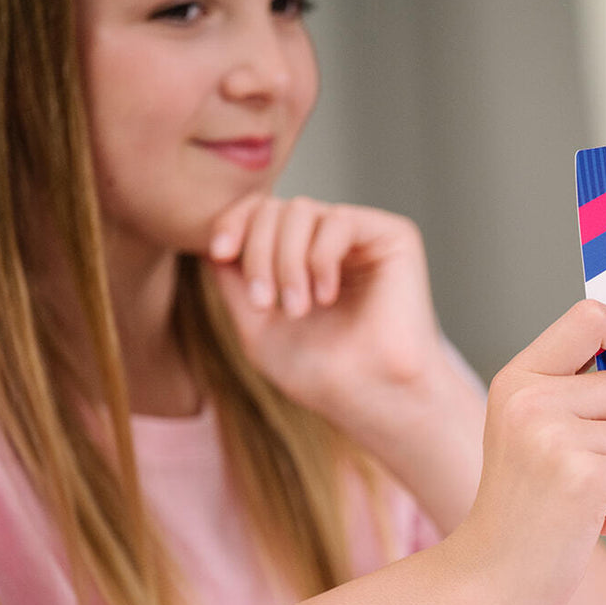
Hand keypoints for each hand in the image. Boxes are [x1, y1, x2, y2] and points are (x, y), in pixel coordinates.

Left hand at [207, 195, 445, 432]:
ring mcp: (360, 236)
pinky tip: (327, 296)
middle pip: (273, 208)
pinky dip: (320, 259)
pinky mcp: (392, 235)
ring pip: (301, 210)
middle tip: (264, 304)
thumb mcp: (254, 324)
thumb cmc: (318, 373)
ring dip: (286, 261)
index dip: (233, 222)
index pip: (258, 214)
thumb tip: (213, 238)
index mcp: (299, 257)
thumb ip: (233, 279)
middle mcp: (328, 240)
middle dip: (258, 253)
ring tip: (297, 309)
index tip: (219, 253)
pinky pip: (337, 221)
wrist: (370, 396)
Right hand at [458, 300, 605, 604]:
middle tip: (589, 464)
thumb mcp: (530, 428)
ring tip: (583, 498)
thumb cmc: (523, 504)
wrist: (490, 576)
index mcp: (518, 379)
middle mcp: (532, 400)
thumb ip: (574, 387)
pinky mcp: (584, 478)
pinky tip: (592, 521)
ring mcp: (555, 438)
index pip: (590, 317)